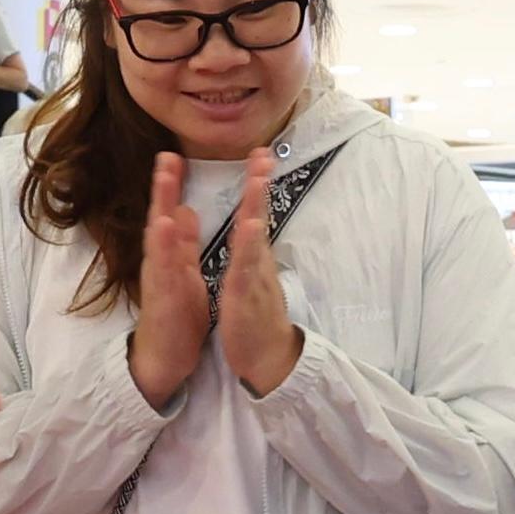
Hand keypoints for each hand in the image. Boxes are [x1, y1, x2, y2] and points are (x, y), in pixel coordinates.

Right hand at [128, 153, 210, 406]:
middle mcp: (161, 263)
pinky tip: (164, 230)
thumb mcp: (184, 272)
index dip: (171, 185)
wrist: (165, 359)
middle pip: (160, 219)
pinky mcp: (162, 300)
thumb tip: (184, 210)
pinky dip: (164, 252)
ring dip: (160, 212)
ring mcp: (159, 281)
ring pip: (157, 243)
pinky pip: (162, 274)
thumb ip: (183, 243)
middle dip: (162, 189)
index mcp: (171, 255)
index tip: (174, 154)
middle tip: (165, 156)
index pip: (170, 213)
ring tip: (163, 184)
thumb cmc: (176, 315)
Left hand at [217, 145, 300, 398]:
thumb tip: (253, 225)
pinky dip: (248, 250)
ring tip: (257, 180)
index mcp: (252, 258)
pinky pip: (246, 272)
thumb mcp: (251, 278)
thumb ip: (249, 251)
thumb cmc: (256, 318)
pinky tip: (250, 230)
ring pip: (254, 239)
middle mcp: (256, 263)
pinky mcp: (246, 298)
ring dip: (256, 208)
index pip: (254, 214)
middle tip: (263, 154)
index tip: (259, 154)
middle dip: (260, 185)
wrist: (268, 360)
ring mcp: (254, 279)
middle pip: (258, 217)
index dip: (256, 185)